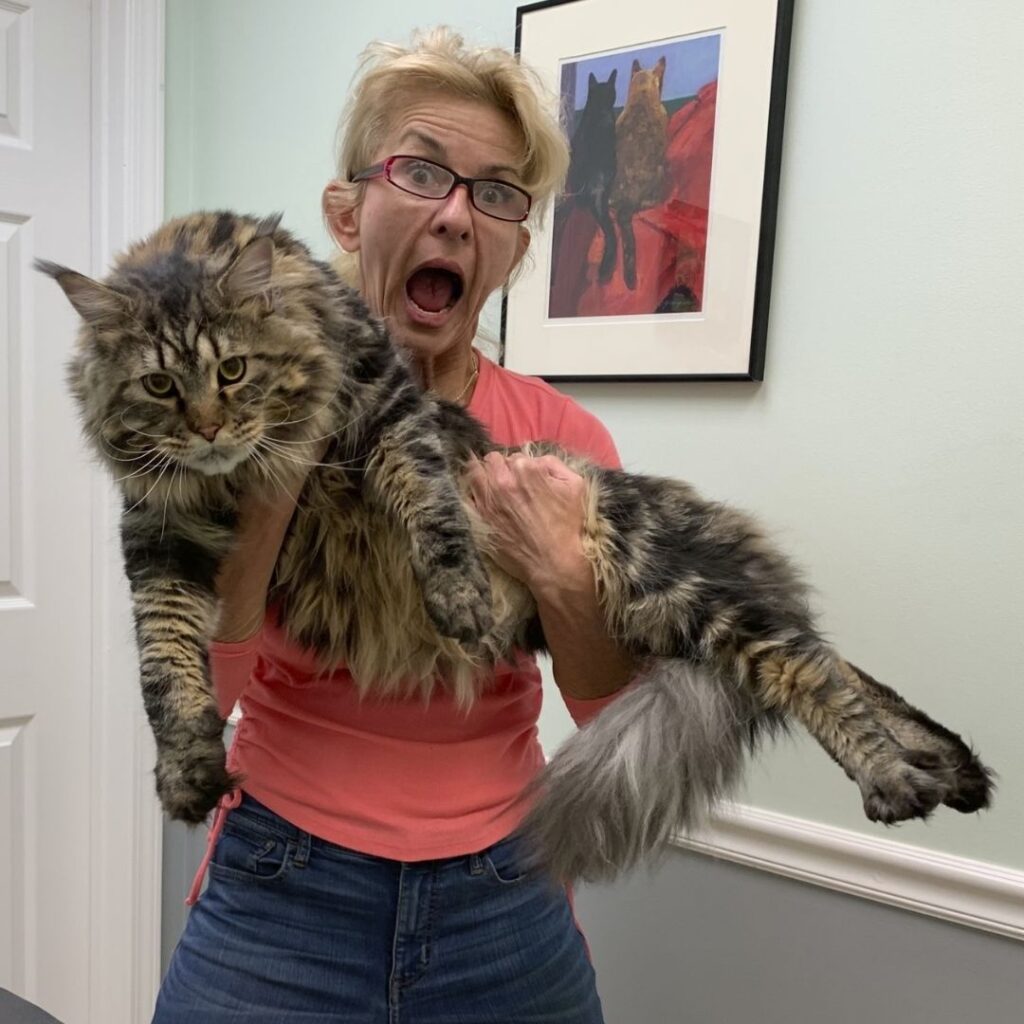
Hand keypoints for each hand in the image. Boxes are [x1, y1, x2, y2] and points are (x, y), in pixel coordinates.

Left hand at [465, 451, 590, 595]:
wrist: (552, 562)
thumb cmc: (567, 525)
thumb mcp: (575, 485)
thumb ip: (555, 463)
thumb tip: (536, 460)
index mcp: (527, 469)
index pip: (516, 456)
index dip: (521, 466)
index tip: (525, 479)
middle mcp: (503, 481)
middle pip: (492, 460)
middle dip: (500, 467)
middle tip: (508, 480)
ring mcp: (488, 499)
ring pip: (474, 472)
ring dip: (482, 474)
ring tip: (491, 485)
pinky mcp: (480, 517)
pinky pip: (468, 494)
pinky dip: (473, 492)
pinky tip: (481, 497)